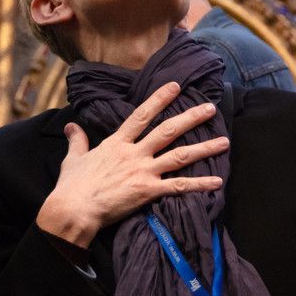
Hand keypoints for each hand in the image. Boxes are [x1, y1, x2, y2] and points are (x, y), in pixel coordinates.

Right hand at [36, 81, 228, 246]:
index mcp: (117, 143)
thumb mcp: (73, 158)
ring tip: (224, 141)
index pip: (141, 115)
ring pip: (180, 156)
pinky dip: (199, 184)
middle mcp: (134, 153)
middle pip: (168, 131)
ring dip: (204, 148)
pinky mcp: (148, 191)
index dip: (159, 99)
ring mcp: (143, 171)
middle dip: (191, 118)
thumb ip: (77, 140)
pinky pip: (179, 186)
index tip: (176, 86)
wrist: (74, 209)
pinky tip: (217, 181)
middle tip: (210, 108)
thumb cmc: (71, 186)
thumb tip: (70, 126)